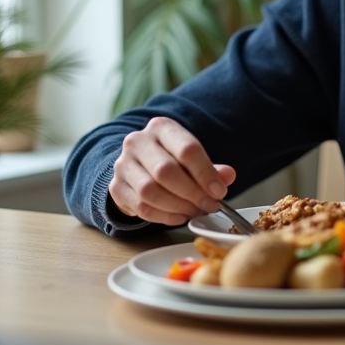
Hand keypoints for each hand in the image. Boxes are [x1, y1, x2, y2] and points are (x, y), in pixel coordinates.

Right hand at [109, 116, 236, 225]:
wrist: (137, 164)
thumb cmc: (171, 159)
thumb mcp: (192, 157)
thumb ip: (211, 167)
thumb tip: (228, 176)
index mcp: (161, 127)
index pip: (186, 149)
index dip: (205, 173)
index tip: (219, 191)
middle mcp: (138, 142)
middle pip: (166, 171)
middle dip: (192, 193)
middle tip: (209, 206)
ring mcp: (123, 164)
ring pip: (150, 191)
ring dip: (178, 206)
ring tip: (195, 211)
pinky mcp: (116, 187)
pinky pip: (141, 207)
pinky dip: (163, 216)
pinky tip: (179, 217)